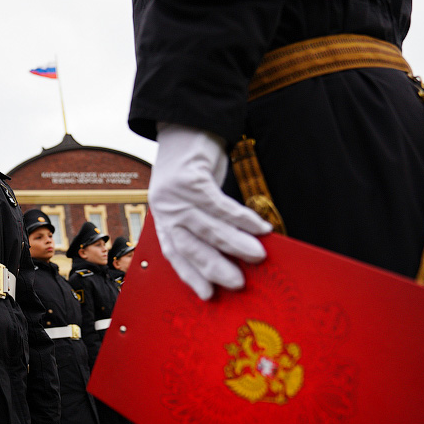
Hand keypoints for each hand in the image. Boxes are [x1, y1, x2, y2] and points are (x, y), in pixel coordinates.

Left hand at [150, 124, 272, 299]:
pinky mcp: (190, 178)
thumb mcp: (190, 200)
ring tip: (257, 255)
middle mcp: (165, 209)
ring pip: (208, 226)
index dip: (191, 276)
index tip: (208, 295)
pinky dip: (241, 218)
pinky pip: (219, 204)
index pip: (174, 254)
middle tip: (237, 282)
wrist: (187, 128)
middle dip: (214, 266)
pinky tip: (259, 227)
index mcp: (163, 219)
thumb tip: (235, 255)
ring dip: (235, 243)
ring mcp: (175, 193)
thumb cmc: (194, 171)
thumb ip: (203, 226)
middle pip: (191, 245)